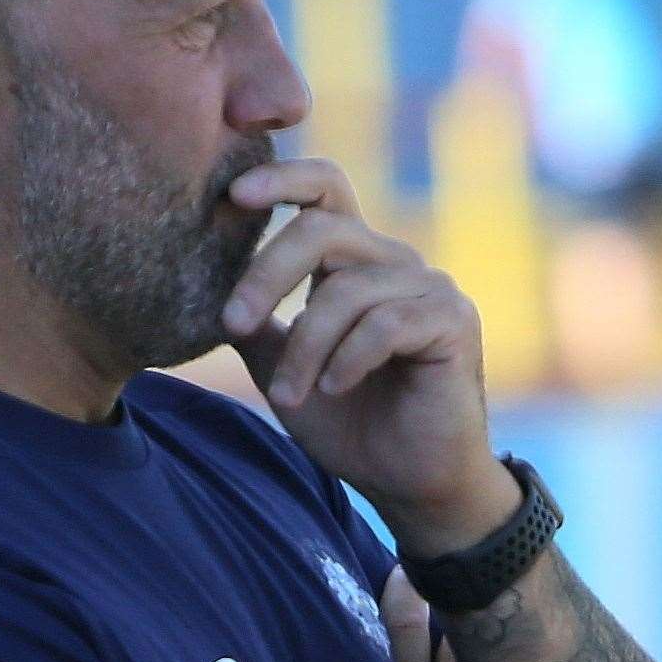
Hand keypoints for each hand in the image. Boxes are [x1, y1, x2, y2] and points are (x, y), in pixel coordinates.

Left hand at [221, 158, 517, 546]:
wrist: (409, 483)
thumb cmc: (349, 424)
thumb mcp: (283, 370)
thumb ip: (256, 326)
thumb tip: (208, 289)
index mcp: (353, 262)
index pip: (323, 190)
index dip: (282, 179)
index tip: (233, 194)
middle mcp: (393, 262)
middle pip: (321, 230)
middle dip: (266, 274)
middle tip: (230, 323)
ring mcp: (428, 287)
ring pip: (346, 289)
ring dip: (305, 348)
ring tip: (288, 396)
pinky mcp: (453, 322)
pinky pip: (385, 323)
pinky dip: (348, 359)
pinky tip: (334, 389)